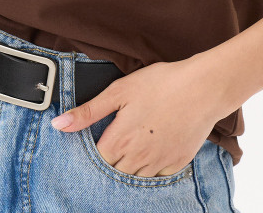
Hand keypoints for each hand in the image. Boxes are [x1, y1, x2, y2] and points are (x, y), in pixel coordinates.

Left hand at [50, 54, 224, 176]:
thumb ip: (88, 111)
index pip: (95, 162)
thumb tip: (59, 124)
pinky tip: (151, 150)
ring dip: (129, 167)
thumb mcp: (119, 91)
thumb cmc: (161, 83)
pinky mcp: (176, 164)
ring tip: (133, 144)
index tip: (97, 140)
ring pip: (134, 179)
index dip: (92, 153)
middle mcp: (137, 159)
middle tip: (116, 141)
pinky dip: (150, 169)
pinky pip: (156, 178)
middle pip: (113, 173)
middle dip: (110, 162)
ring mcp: (158, 165)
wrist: (203, 87)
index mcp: (119, 141)